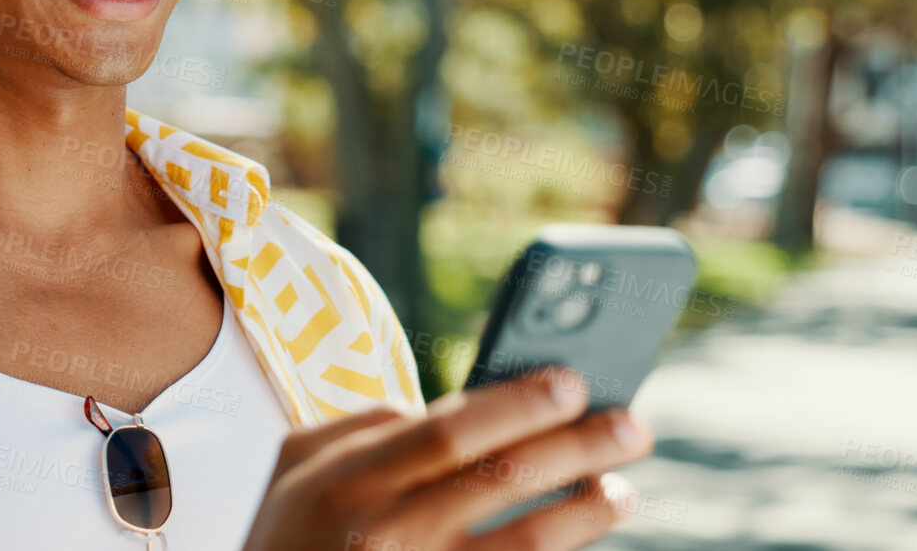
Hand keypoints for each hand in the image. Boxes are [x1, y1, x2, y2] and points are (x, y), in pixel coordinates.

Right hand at [239, 367, 652, 550]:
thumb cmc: (285, 538)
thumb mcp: (294, 470)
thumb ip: (361, 427)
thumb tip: (437, 405)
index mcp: (345, 482)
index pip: (448, 429)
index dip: (518, 402)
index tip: (571, 381)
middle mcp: (382, 535)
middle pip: (501, 481)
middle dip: (576, 447)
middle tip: (630, 425)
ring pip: (525, 545)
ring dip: (585, 513)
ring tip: (620, 489)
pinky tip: (581, 536)